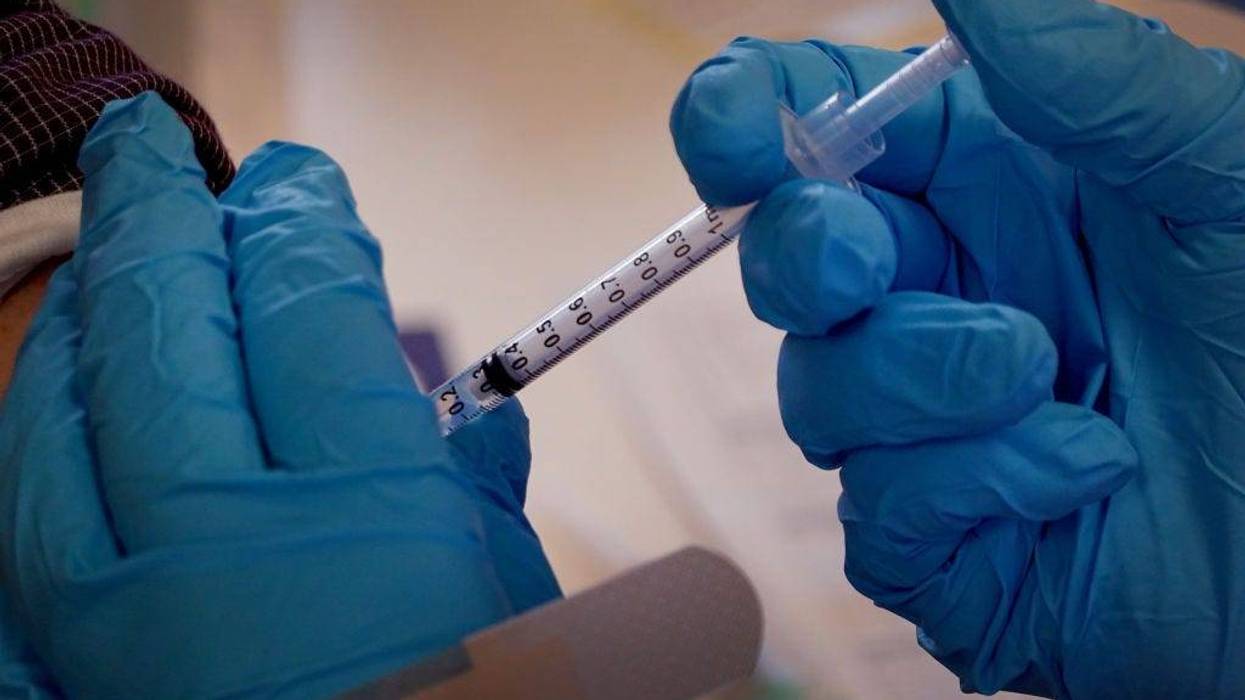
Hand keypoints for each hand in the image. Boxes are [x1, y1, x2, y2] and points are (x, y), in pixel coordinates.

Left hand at [0, 93, 559, 697]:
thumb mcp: (534, 656)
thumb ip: (525, 537)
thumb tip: (524, 433)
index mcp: (364, 535)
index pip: (311, 319)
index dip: (302, 230)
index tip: (300, 185)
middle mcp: (220, 560)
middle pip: (171, 332)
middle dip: (168, 219)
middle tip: (161, 149)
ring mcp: (116, 628)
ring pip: (60, 416)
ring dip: (84, 314)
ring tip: (107, 253)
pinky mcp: (69, 683)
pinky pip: (18, 528)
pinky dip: (33, 438)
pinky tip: (53, 398)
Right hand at [671, 0, 1244, 695]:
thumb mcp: (1224, 183)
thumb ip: (1093, 79)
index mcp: (990, 189)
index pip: (824, 132)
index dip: (748, 120)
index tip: (731, 134)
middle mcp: (940, 296)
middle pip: (785, 257)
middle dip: (802, 254)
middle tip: (859, 263)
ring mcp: (924, 423)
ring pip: (818, 389)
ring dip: (918, 378)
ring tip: (1047, 379)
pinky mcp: (931, 538)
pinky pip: (875, 507)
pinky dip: (971, 481)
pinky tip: (1076, 470)